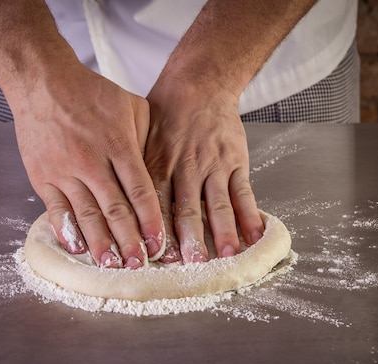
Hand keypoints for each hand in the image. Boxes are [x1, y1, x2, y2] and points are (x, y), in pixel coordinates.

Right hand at [14, 66, 164, 267]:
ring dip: (101, 243)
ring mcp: (65, 171)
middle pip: (115, 209)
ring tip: (112, 265)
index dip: (151, 220)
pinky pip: (56, 210)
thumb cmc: (89, 93)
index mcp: (118, 145)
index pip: (140, 190)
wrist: (43, 82)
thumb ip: (147, 137)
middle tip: (140, 264)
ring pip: (86, 214)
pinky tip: (78, 250)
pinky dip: (67, 231)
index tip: (160, 244)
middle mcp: (92, 162)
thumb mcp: (130, 105)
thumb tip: (161, 169)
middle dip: (130, 240)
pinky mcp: (42, 177)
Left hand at [146, 82, 263, 263]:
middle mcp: (185, 167)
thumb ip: (134, 173)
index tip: (160, 257)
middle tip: (193, 265)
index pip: (157, 205)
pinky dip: (250, 215)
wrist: (200, 84)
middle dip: (190, 240)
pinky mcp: (235, 160)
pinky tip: (256, 235)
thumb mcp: (139, 138)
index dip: (159, 232)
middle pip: (187, 209)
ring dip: (224, 233)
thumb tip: (121, 210)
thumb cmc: (164, 116)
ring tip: (229, 258)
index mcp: (157, 165)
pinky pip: (244, 191)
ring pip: (218, 204)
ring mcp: (213, 164)